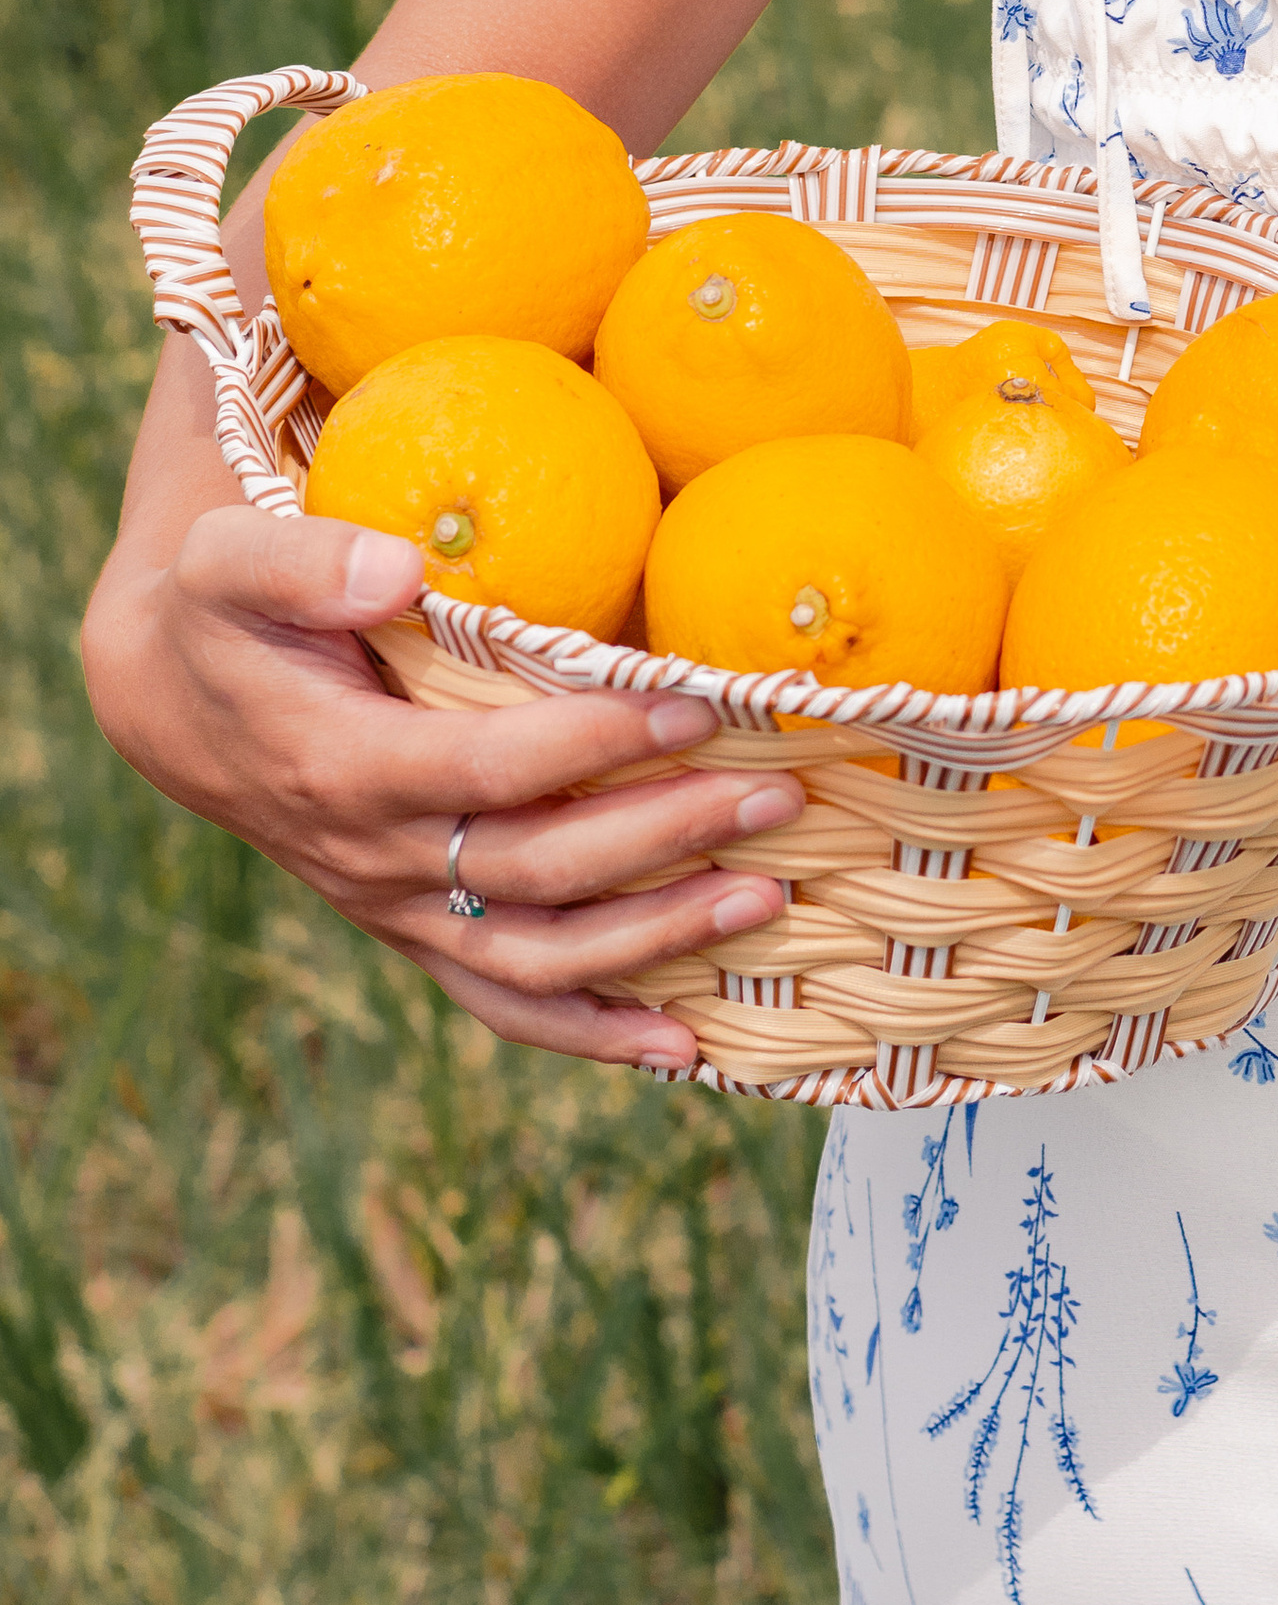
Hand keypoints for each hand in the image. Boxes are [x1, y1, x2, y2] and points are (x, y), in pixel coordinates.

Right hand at [82, 490, 801, 1069]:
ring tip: (765, 900)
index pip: (491, 768)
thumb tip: (401, 569)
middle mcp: (376, 856)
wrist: (175, 698)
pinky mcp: (416, 929)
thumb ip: (304, 561)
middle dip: (666, 836)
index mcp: (344, 765)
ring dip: (657, 938)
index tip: (695, 705)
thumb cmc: (221, 610)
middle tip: (775, 796)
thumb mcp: (226, 561)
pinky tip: (684, 1044)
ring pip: (537, 954)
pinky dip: (594, 1031)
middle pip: (540, 870)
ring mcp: (400, 906)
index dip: (595, 742)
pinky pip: (506, 1002)